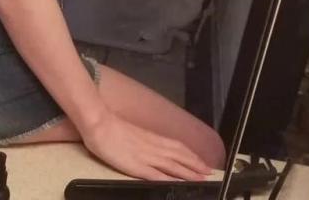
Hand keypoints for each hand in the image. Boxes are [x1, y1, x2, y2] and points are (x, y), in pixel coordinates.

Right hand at [81, 107, 213, 180]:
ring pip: (172, 165)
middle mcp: (153, 147)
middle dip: (195, 165)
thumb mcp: (135, 134)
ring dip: (188, 172)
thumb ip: (147, 142)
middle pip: (179, 156)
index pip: (178, 147)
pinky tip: (176, 184)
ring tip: (201, 178)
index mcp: (152, 138)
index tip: (203, 162)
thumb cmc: (113, 127)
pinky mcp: (136, 166)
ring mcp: (146, 156)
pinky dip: (168, 179)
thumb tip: (157, 148)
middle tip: (209, 172)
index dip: (192, 155)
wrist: (100, 124)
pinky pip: (155, 174)